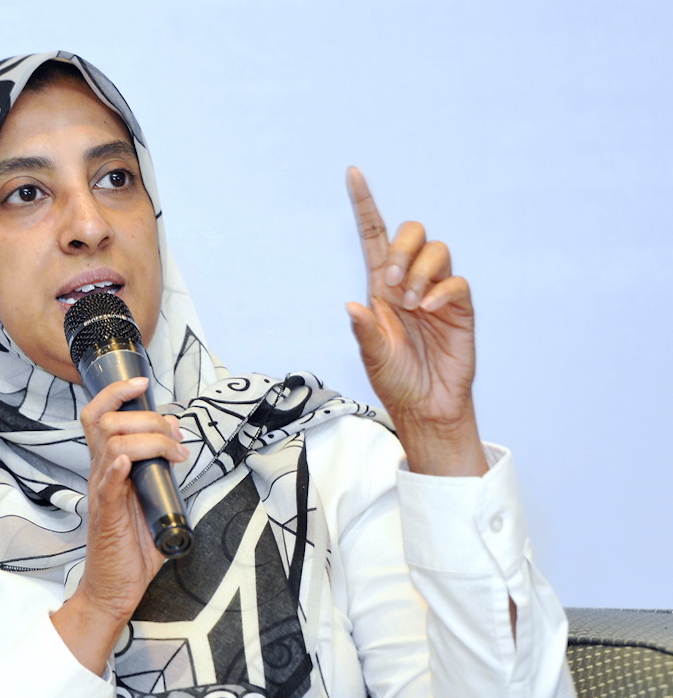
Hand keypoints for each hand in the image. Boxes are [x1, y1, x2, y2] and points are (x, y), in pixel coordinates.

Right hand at [51, 376, 186, 672]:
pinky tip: (127, 461)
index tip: (141, 382)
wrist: (114, 589)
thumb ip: (161, 474)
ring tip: (173, 453)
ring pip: (112, 444)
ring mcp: (102, 492)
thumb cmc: (131, 548)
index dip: (116, 392)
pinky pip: (106, 483)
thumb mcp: (151, 500)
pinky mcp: (106, 514)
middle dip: (148, 417)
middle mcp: (101, 474)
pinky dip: (117, 466)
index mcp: (109, 467)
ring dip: (148, 439)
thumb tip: (179, 449)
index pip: (99, 416)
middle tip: (175, 435)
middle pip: (109, 422)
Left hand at [345, 167, 485, 476]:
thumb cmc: (397, 380)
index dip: (365, 205)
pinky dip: (442, 290)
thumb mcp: (373, 357)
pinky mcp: (460, 308)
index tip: (353, 174)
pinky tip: (428, 309)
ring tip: (411, 304)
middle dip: (400, 248)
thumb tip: (353, 305)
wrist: (427, 407)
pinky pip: (456, 281)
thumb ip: (366, 331)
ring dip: (419, 270)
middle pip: (410, 233)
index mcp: (380, 289)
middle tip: (390, 282)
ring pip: (436, 251)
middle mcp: (408, 283)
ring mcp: (436, 293)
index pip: (372, 238)